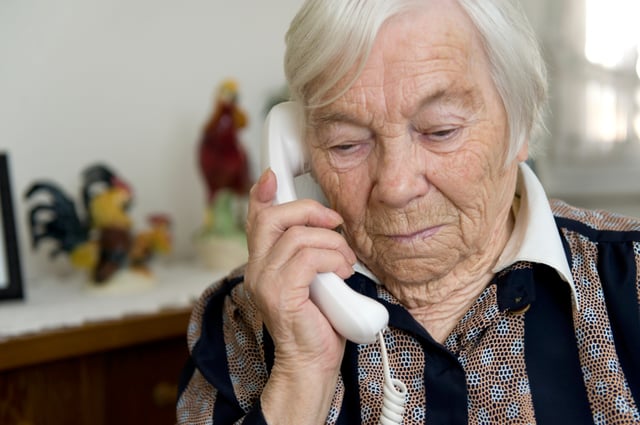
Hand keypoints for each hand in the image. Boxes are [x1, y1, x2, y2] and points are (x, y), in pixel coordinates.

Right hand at [244, 169, 355, 422]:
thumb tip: (329, 228)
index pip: (256, 220)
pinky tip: (342, 272)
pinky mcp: (280, 293)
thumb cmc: (318, 324)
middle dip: (308, 210)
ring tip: (345, 262)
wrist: (312, 364)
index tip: (272, 177)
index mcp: (264, 264)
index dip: (262, 194)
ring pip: (298, 236)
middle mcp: (257, 270)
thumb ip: (311, 255)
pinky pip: (309, 257)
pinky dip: (333, 259)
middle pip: (274, 217)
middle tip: (334, 222)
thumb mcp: (315, 280)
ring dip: (332, 244)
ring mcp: (266, 281)